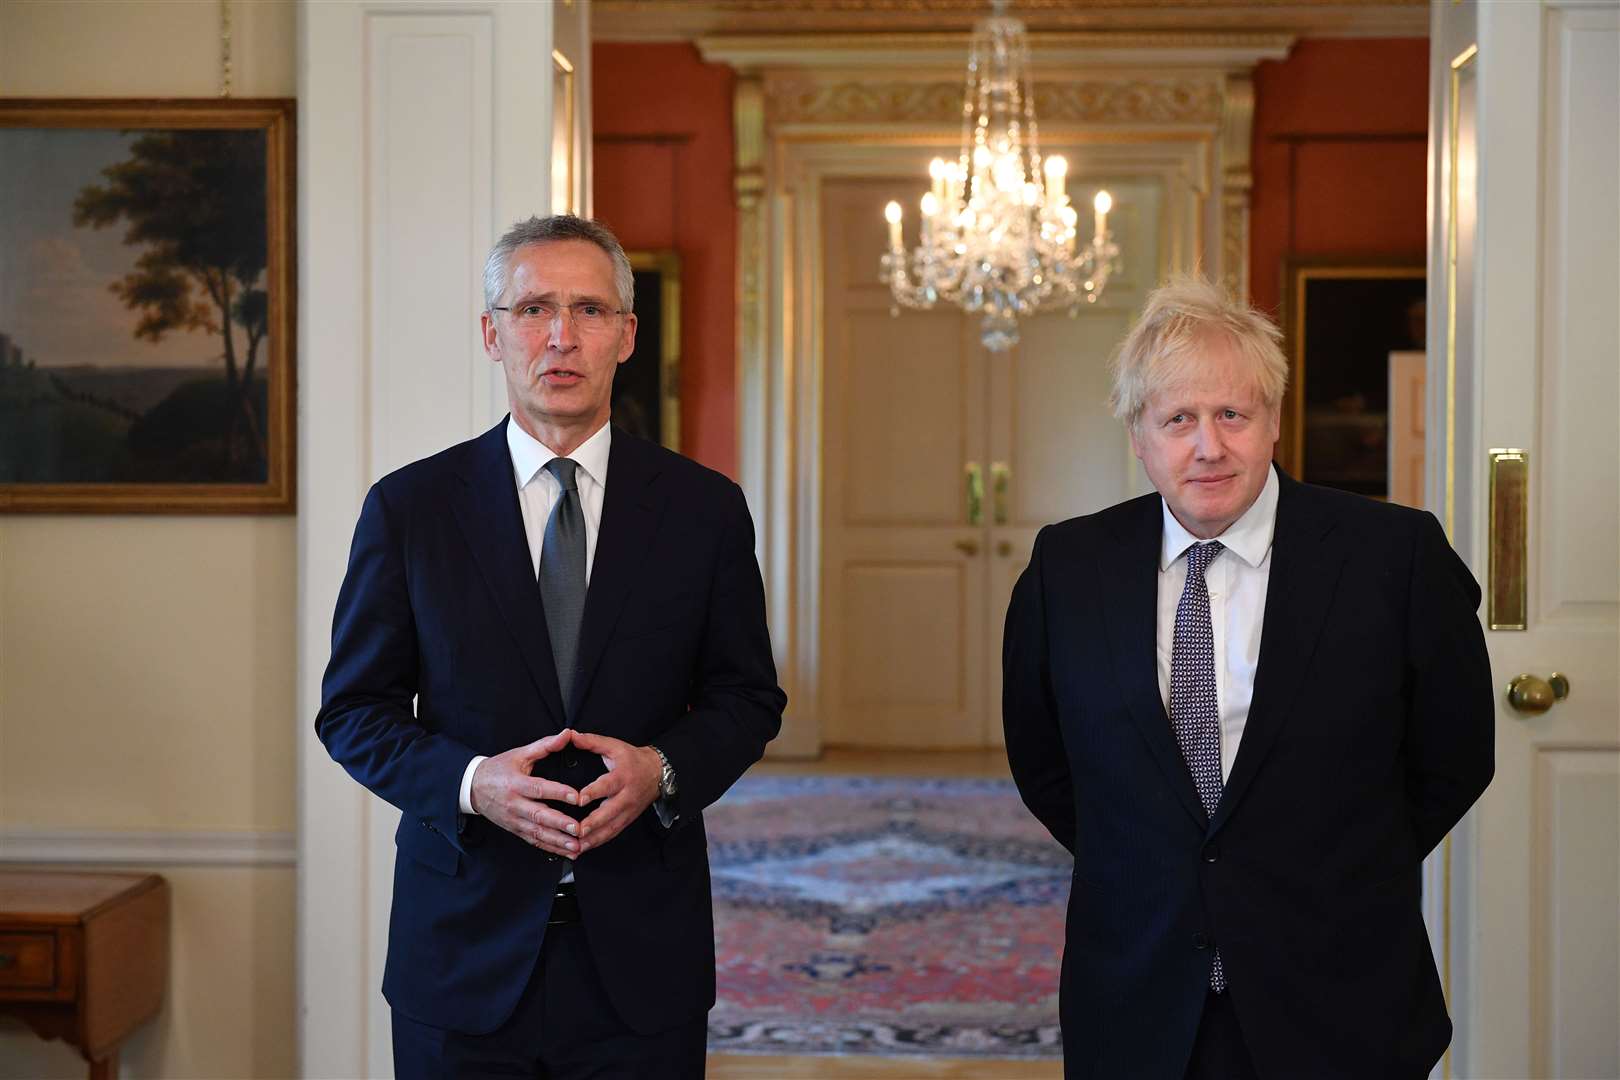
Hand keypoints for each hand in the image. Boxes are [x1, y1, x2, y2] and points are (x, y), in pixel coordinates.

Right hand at [470, 730, 581, 858]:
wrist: (472, 787)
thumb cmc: (498, 769)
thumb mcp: (519, 754)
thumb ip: (545, 745)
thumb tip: (567, 734)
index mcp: (516, 783)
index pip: (539, 789)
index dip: (558, 793)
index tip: (576, 797)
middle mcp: (514, 804)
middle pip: (538, 816)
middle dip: (559, 824)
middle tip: (578, 828)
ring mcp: (514, 820)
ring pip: (537, 833)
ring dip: (558, 841)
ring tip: (577, 845)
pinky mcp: (515, 830)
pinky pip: (534, 841)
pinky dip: (551, 848)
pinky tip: (567, 851)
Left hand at [571, 731, 662, 853]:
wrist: (656, 773)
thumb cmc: (632, 759)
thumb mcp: (614, 746)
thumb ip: (592, 742)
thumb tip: (572, 735)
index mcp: (622, 776)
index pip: (607, 786)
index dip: (594, 792)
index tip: (579, 799)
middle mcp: (627, 796)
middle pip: (610, 813)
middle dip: (593, 823)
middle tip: (576, 831)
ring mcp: (628, 811)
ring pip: (611, 828)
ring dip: (593, 839)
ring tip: (576, 847)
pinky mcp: (627, 820)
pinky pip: (612, 834)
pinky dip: (598, 842)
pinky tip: (583, 848)